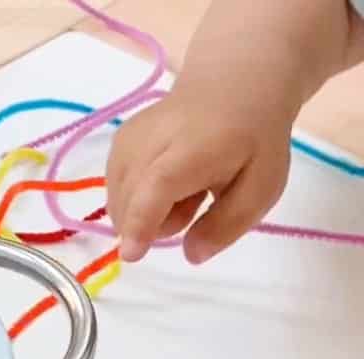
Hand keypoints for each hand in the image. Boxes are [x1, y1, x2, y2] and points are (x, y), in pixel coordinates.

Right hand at [106, 87, 292, 263]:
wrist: (234, 83)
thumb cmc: (252, 139)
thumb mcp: (262, 186)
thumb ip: (228, 224)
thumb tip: (192, 255)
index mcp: (194, 148)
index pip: (156, 186)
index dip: (142, 222)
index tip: (132, 255)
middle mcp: (151, 140)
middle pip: (132, 203)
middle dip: (158, 223)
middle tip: (195, 202)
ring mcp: (128, 141)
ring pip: (119, 204)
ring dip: (147, 214)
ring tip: (181, 191)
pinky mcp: (117, 146)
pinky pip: (115, 195)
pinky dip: (136, 202)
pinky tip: (161, 186)